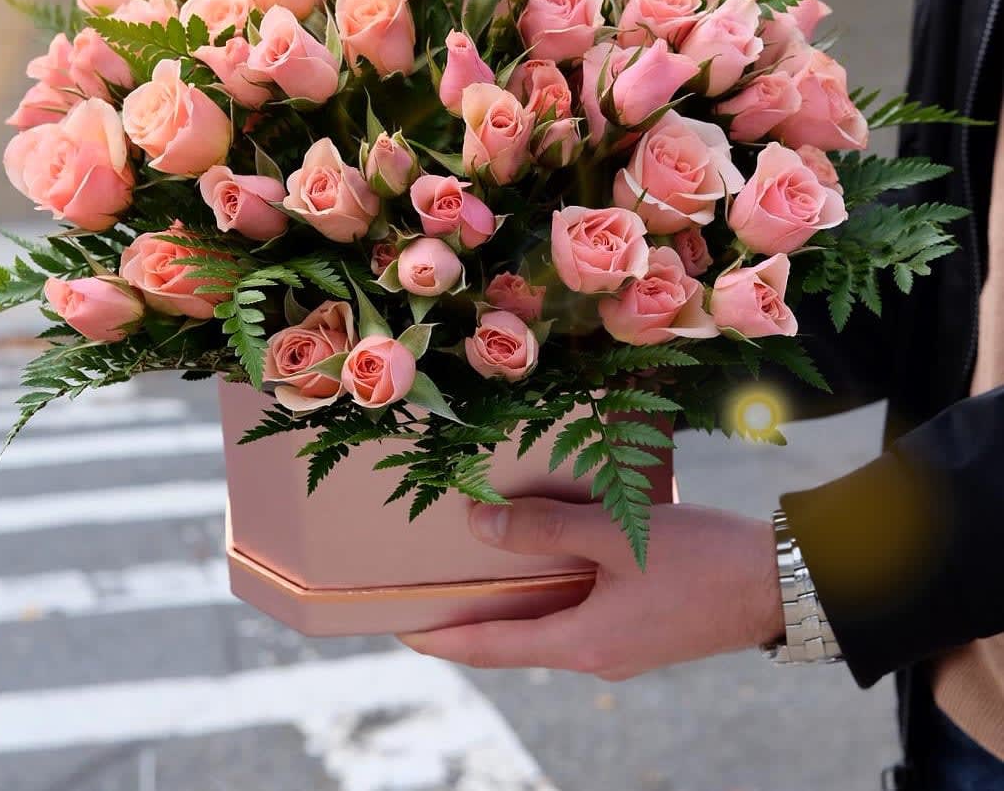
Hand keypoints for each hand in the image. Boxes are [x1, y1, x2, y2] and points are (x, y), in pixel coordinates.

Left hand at [399, 498, 783, 679]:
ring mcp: (622, 645)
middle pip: (517, 638)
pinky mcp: (642, 628)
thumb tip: (478, 525)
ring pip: (550, 623)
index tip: (402, 626)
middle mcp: (596, 655)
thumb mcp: (613, 533)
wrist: (779, 581)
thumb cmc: (698, 558)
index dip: (444, 637)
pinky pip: (580, 612)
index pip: (492, 647)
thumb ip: (544, 530)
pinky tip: (548, 556)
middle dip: (473, 617)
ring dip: (514, 600)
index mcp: (583, 643)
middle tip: (432, 588)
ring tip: (479, 566)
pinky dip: (551, 590)